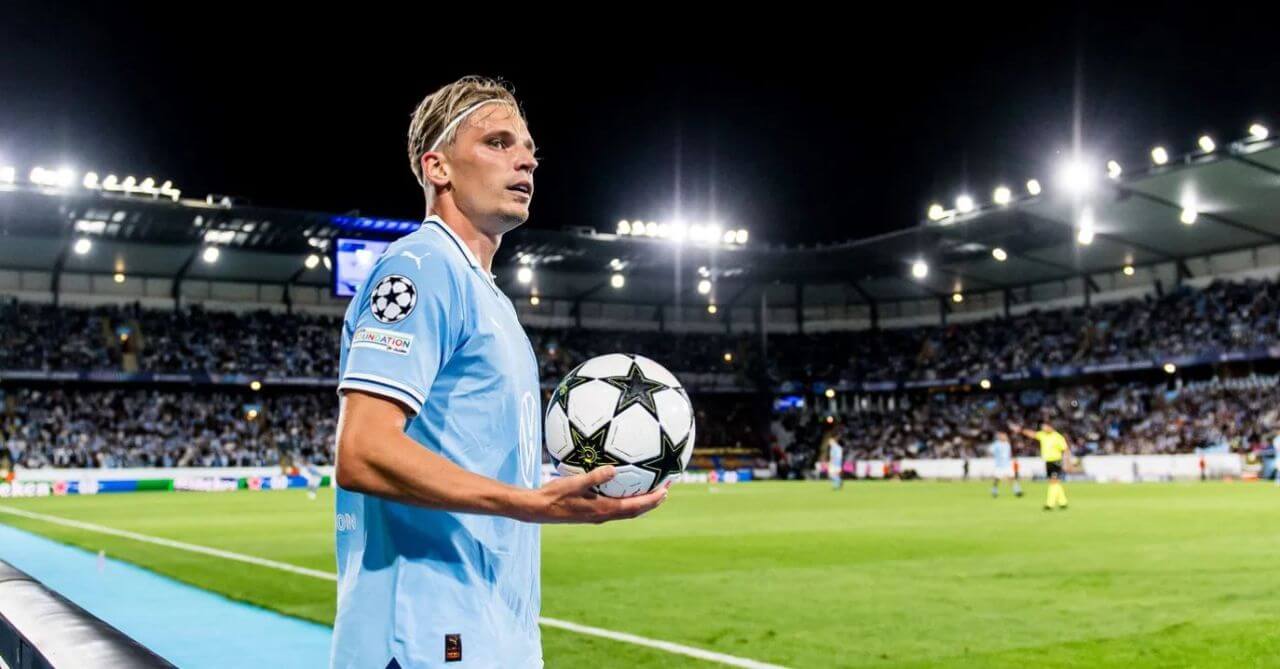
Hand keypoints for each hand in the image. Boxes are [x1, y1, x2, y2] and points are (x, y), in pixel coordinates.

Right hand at [515, 466, 668, 523]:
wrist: (538, 508)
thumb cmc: (555, 495)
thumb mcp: (575, 483)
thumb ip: (595, 476)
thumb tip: (613, 469)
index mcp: (603, 510)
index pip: (635, 506)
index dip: (652, 500)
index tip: (666, 490)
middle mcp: (603, 515)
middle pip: (635, 511)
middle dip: (652, 502)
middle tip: (666, 489)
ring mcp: (597, 515)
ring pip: (626, 511)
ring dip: (641, 503)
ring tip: (652, 491)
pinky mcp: (590, 513)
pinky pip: (615, 508)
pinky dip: (626, 501)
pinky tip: (623, 490)